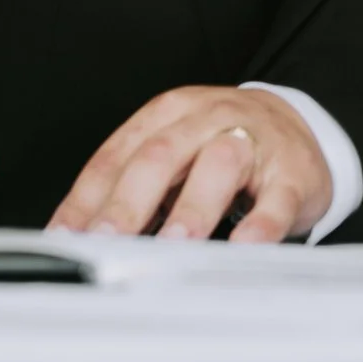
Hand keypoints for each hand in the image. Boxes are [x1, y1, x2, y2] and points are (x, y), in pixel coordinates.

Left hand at [50, 86, 329, 242]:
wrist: (296, 125)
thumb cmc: (220, 146)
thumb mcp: (173, 153)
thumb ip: (132, 187)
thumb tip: (81, 236)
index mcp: (167, 115)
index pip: (117, 155)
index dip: (87, 197)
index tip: (66, 237)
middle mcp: (206, 119)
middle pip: (161, 156)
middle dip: (128, 202)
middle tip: (106, 240)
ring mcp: (253, 141)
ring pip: (219, 165)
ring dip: (192, 208)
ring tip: (172, 244)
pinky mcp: (292, 172)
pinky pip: (277, 198)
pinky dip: (260, 225)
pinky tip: (244, 246)